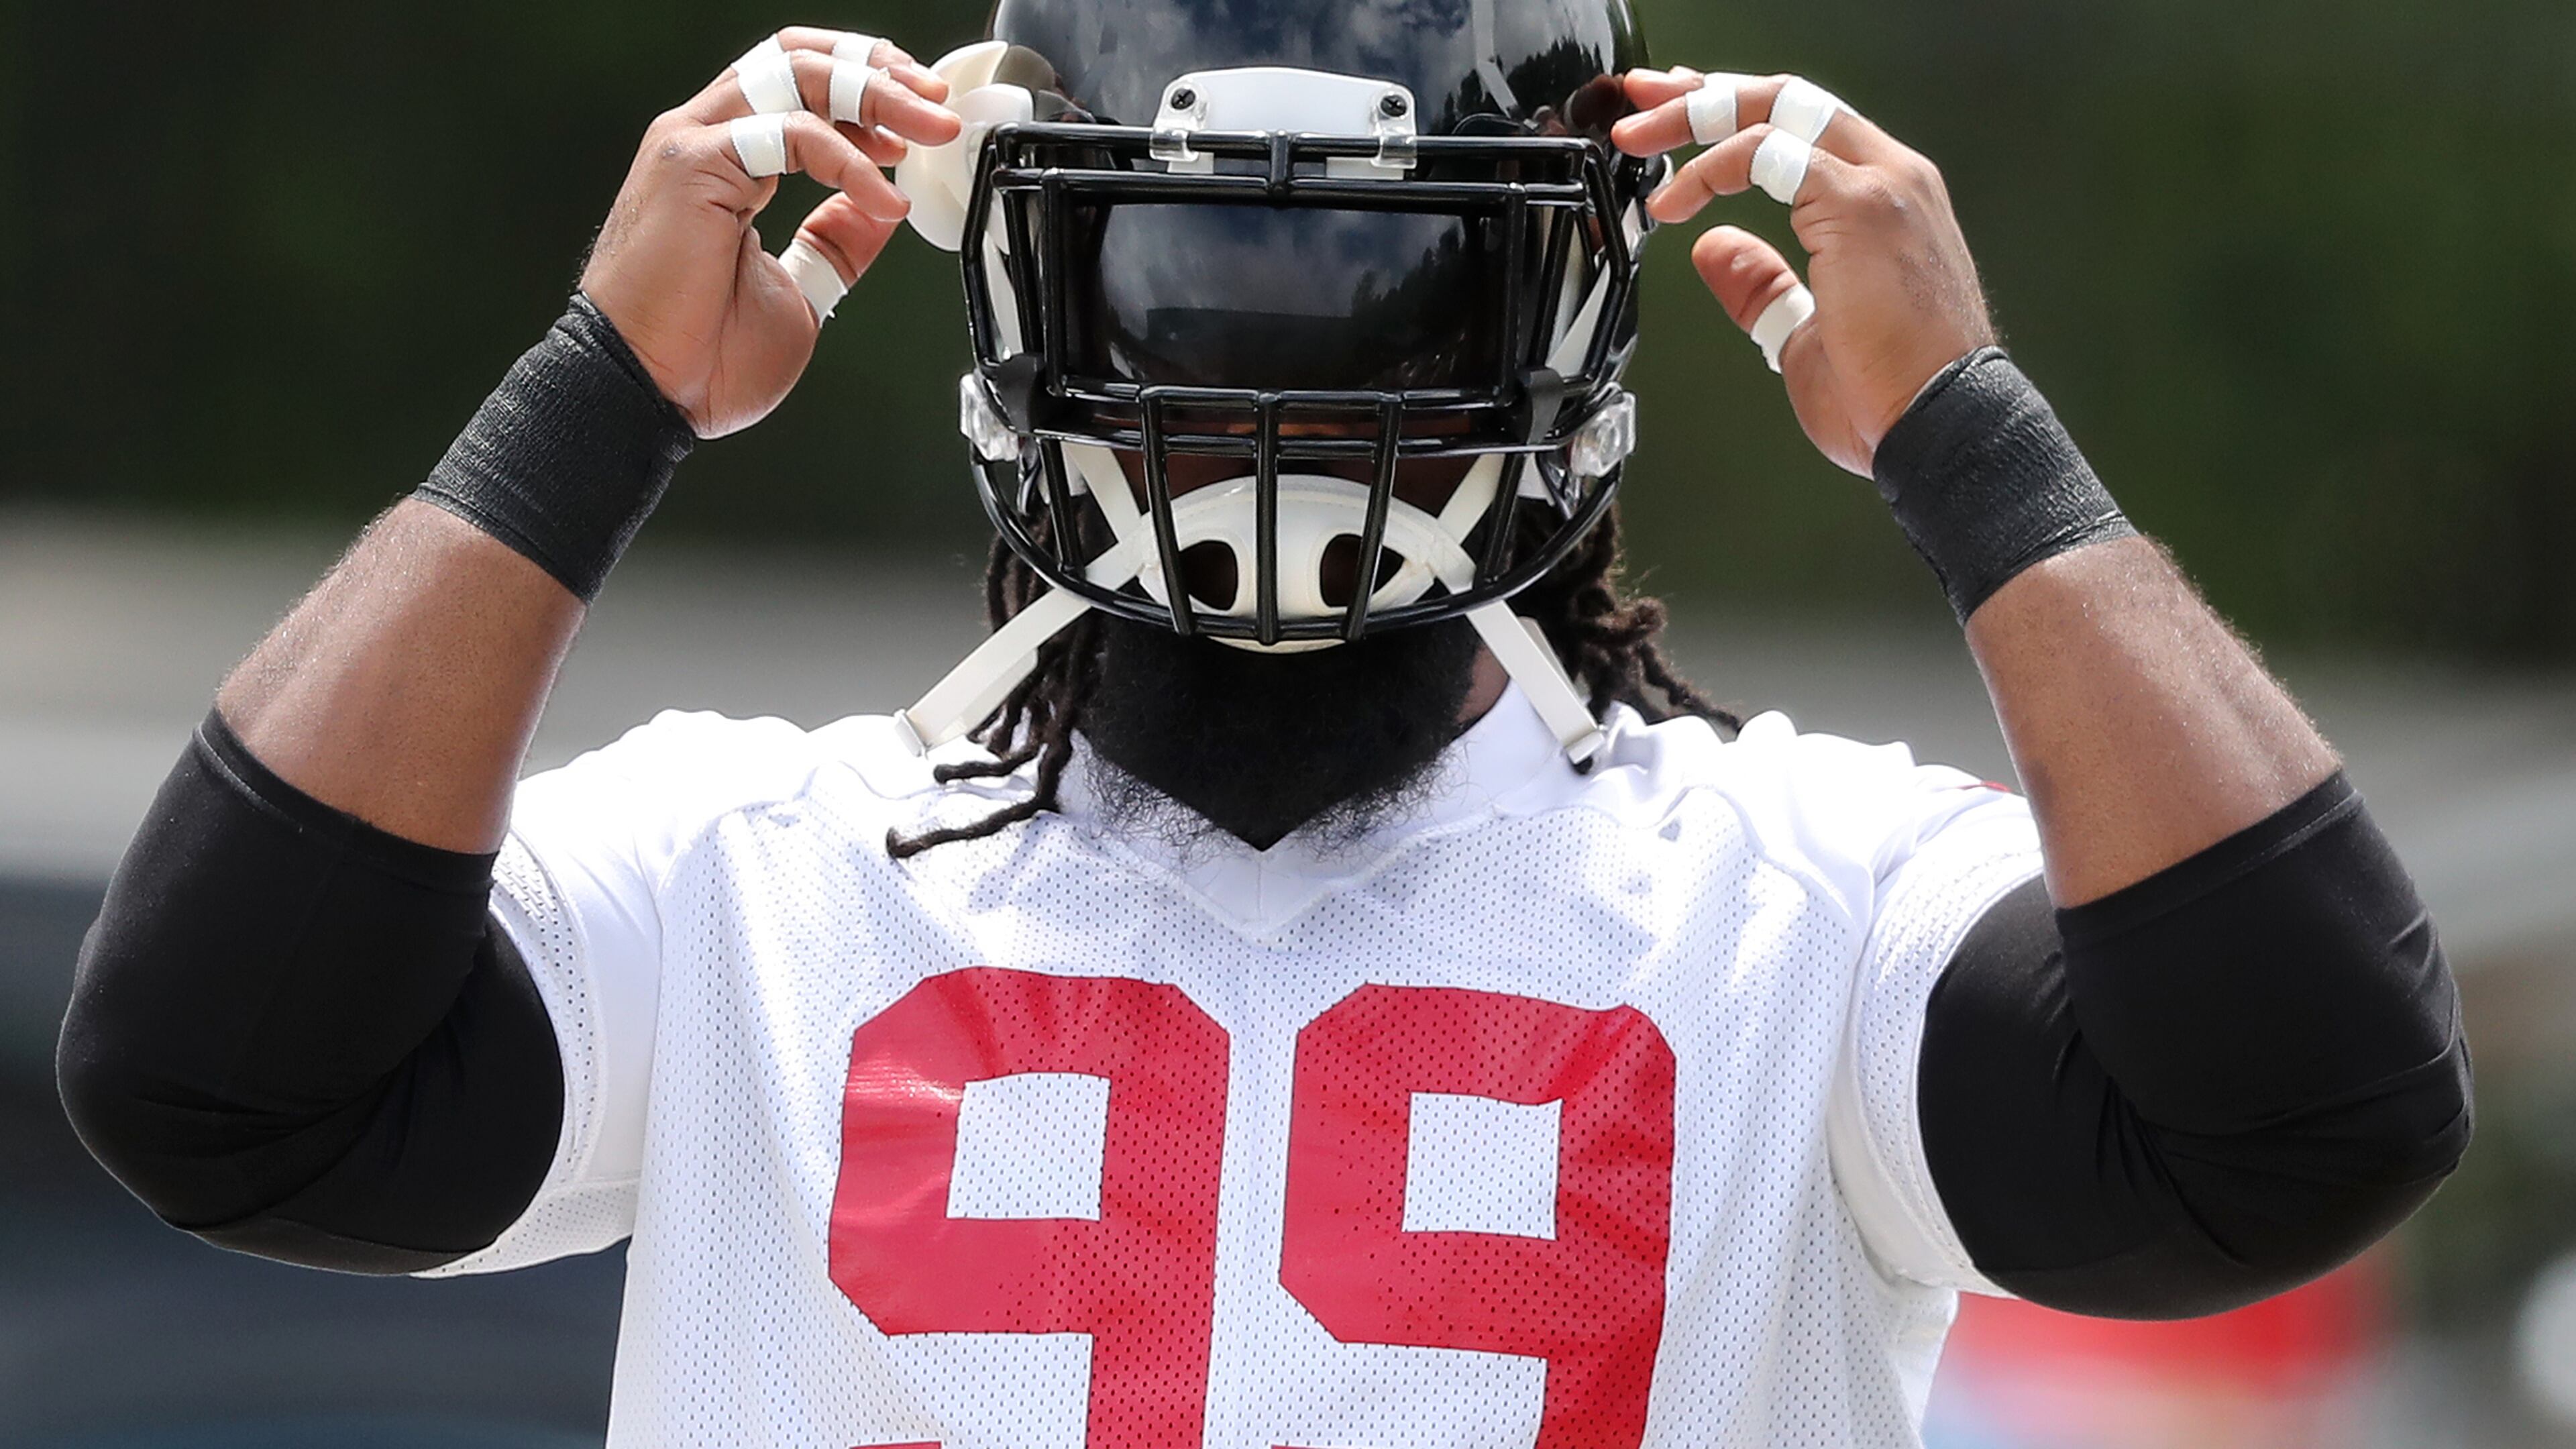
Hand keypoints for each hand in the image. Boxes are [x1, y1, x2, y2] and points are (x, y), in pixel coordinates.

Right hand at [581, 27, 962, 437]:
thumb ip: (835, 241)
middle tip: (936, 104)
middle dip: (879, 72)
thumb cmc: (702, 357)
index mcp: (727, 158)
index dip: (866, 83)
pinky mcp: (693, 165)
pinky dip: (847, 160)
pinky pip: (786, 133)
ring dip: (875, 96)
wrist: (648, 393)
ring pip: (795, 75)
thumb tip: (879, 208)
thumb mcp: (800, 288)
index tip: (922, 113)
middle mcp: (707, 137)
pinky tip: (881, 197)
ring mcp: (695, 145)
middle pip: (800, 60)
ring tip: (928, 131)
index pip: (798, 81)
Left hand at [1613, 70, 1994, 476]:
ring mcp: (1881, 187)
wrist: (1941, 425)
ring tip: (1640, 142)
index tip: (1678, 120)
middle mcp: (1892, 178)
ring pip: (1778, 111)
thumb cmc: (1891, 396)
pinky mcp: (1862, 208)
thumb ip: (1761, 285)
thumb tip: (1712, 249)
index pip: (1804, 126)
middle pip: (1788, 100)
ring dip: (1696, 118)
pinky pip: (1770, 156)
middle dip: (1705, 94)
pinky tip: (1676, 200)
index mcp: (1886, 199)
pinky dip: (1712, 168)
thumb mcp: (1806, 332)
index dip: (1734, 113)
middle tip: (1643, 102)